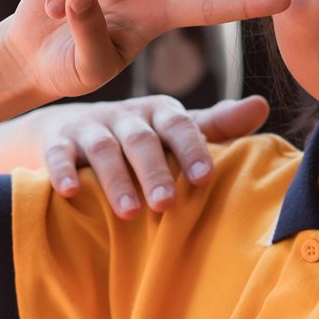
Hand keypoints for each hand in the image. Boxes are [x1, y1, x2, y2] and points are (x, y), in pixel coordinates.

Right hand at [41, 94, 271, 216]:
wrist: (69, 129)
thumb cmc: (138, 137)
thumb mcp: (174, 129)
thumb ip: (217, 125)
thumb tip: (262, 105)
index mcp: (158, 112)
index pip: (178, 125)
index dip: (190, 149)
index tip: (204, 179)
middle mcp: (124, 116)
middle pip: (140, 140)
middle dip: (154, 171)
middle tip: (166, 204)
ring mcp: (89, 128)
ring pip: (102, 150)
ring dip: (116, 180)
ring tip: (130, 213)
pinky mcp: (56, 142)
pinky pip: (58, 155)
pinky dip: (62, 172)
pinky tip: (71, 193)